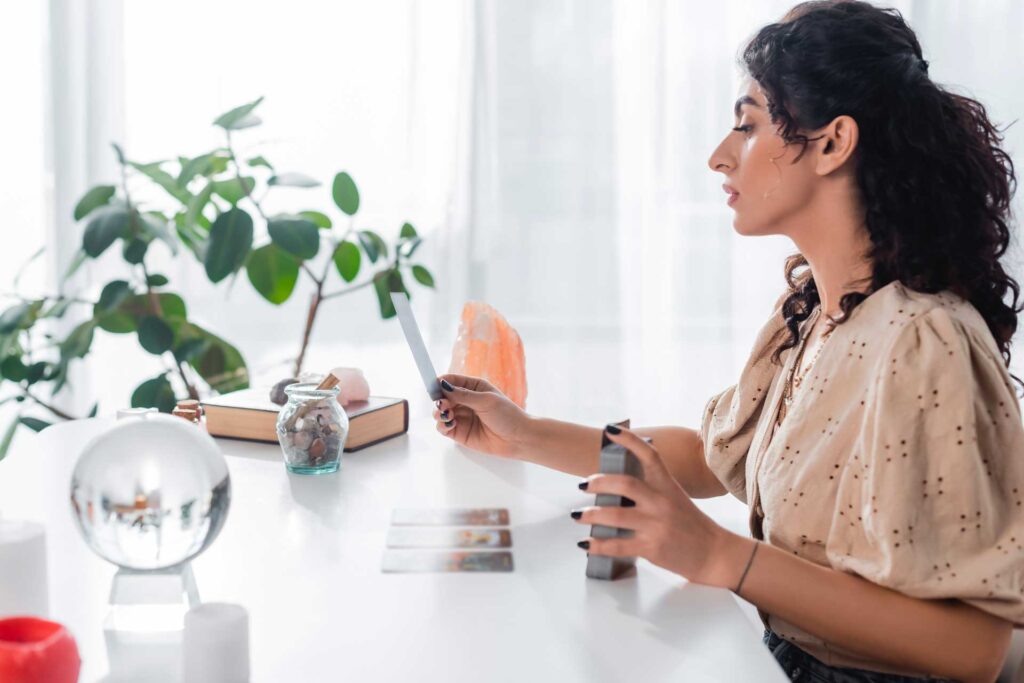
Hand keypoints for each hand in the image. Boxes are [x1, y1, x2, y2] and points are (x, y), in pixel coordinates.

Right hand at [432, 374, 531, 458]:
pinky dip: (442, 425)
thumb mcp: (486, 400)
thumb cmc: (507, 415)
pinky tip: (450, 424)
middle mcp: (465, 401)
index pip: (451, 381)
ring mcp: (462, 417)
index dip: (440, 382)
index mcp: (473, 387)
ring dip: (439, 413)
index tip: (433, 386)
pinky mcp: (460, 432)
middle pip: (443, 397)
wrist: (518, 439)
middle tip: (442, 405)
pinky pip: (444, 427)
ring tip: (446, 415)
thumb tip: (443, 385)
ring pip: (440, 412)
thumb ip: (463, 395)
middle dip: (439, 399)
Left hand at [571, 425, 748, 587]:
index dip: (629, 440)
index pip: (650, 455)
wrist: (715, 555)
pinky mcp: (652, 548)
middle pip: (625, 484)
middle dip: (599, 482)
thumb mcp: (675, 499)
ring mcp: (657, 525)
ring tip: (577, 515)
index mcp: (668, 486)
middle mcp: (662, 502)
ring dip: (591, 515)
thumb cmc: (692, 526)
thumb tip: (615, 487)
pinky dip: (597, 545)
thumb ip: (651, 491)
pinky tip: (586, 544)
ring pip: (615, 515)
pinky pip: (617, 545)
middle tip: (583, 484)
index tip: (610, 429)